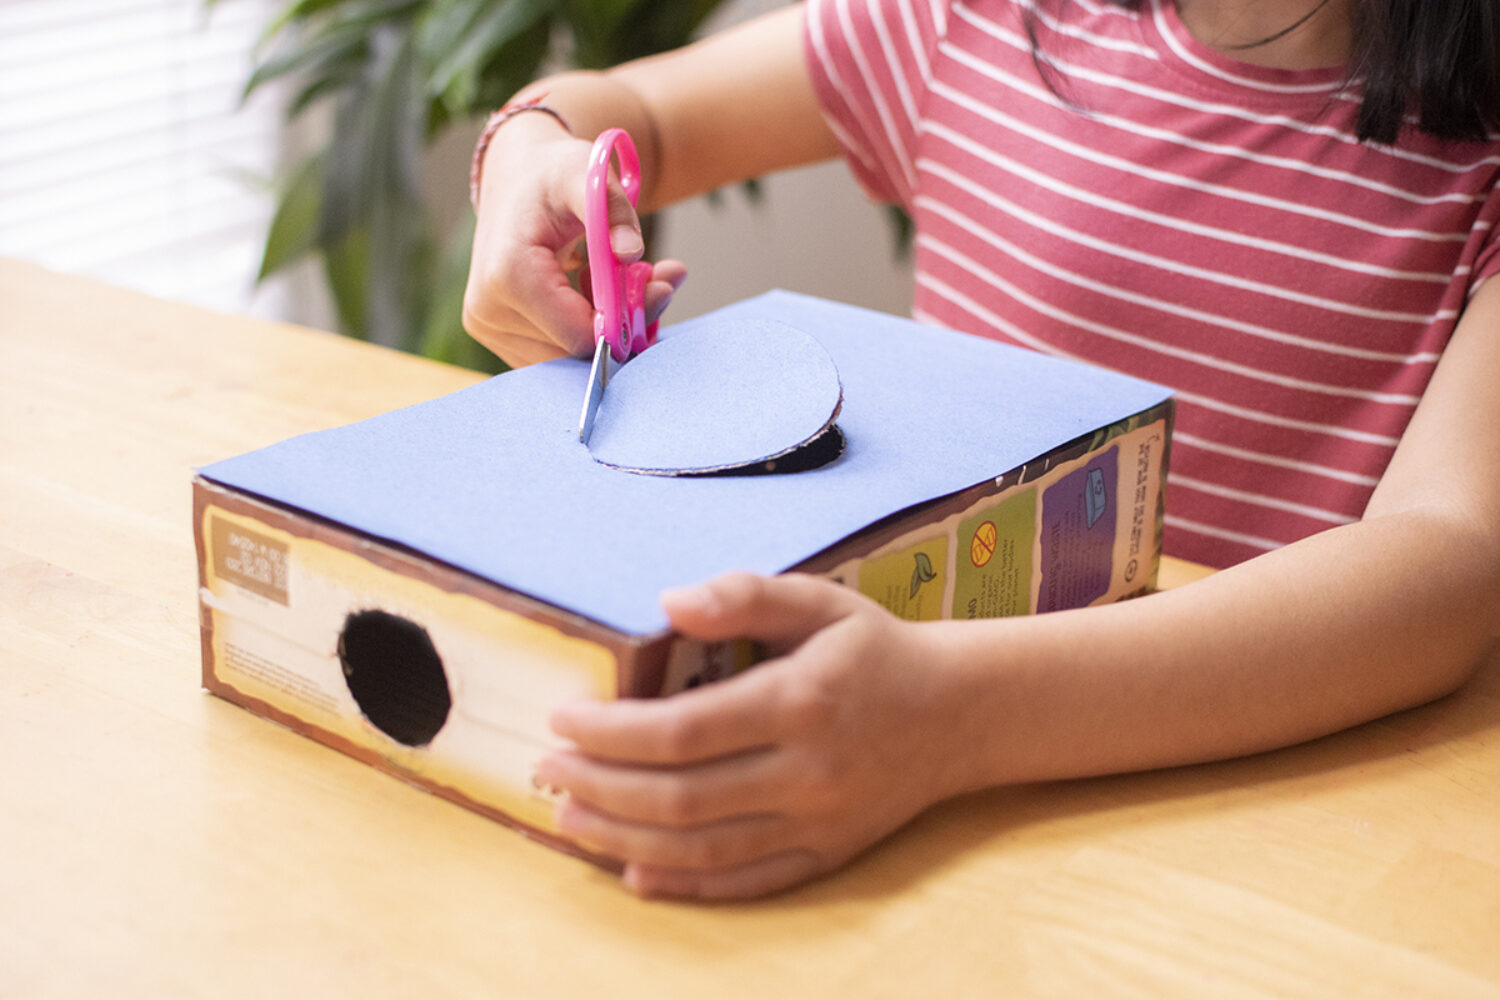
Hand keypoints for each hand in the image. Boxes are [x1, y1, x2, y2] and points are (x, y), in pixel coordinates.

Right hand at [462, 114, 685, 367]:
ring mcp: (489, 329)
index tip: (658, 284)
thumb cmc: (550, 175)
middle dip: (624, 324)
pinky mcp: (498, 337)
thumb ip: (614, 210)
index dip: (626, 319)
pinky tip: (596, 294)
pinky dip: (587, 331)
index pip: (580, 335)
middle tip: (654, 280)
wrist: (514, 178)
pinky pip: (556, 353)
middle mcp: (488, 311)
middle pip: (576, 353)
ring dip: (607, 328)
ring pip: (570, 358)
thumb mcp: (586, 173)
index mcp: (508, 276)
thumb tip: (631, 252)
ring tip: (621, 279)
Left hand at [536, 573, 977, 899]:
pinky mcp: (827, 856)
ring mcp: (819, 823)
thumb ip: (745, 594)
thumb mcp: (819, 600)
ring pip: (703, 849)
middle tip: (547, 771)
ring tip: (568, 817)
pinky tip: (634, 873)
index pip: (682, 731)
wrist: (958, 713)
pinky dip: (685, 886)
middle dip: (600, 789)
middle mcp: (808, 772)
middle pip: (681, 799)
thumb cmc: (873, 649)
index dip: (610, 732)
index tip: (561, 718)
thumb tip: (667, 602)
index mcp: (800, 701)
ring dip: (623, 840)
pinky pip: (746, 883)